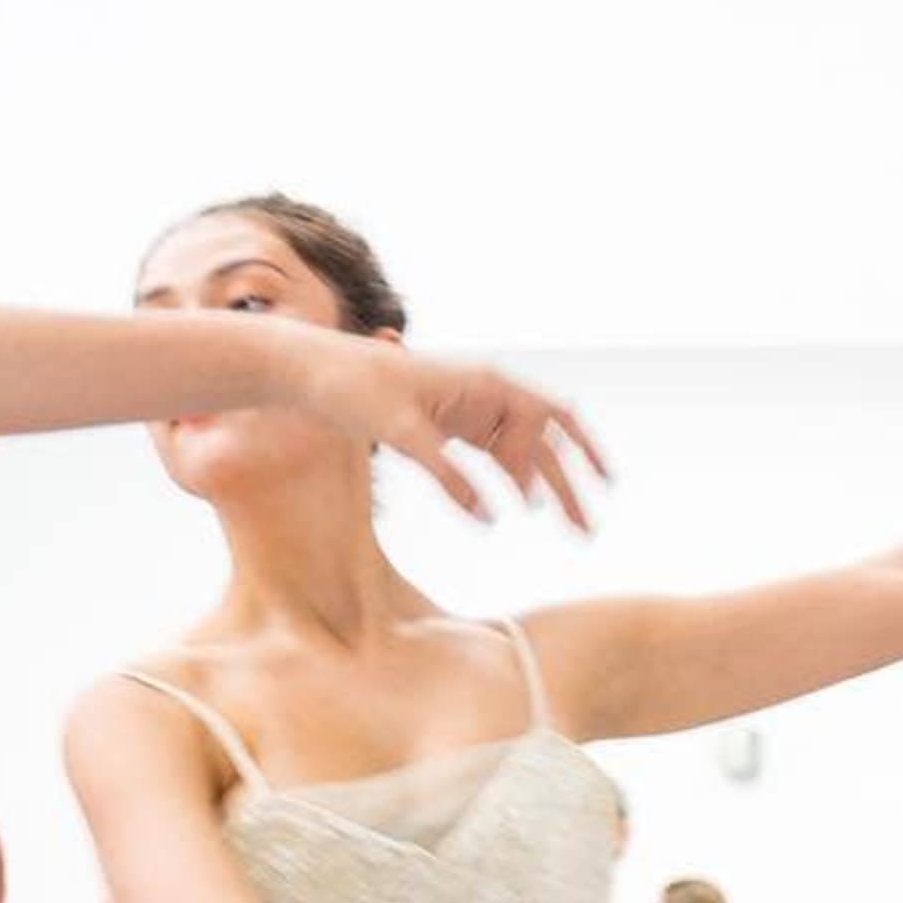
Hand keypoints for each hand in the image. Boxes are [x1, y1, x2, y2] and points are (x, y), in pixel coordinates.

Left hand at [293, 345, 606, 531]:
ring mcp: (474, 411)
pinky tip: (524, 506)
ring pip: (528, 451)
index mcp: (484, 381)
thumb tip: (488, 520)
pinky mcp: (456, 428)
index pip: (541, 420)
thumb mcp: (399, 431)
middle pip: (548, 439)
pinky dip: (517, 481)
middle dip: (572, 483)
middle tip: (588, 530)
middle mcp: (488, 393)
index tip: (524, 501)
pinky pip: (501, 456)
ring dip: (552, 487)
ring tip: (573, 529)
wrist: (315, 372)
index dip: (544, 462)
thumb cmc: (355, 388)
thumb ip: (445, 475)